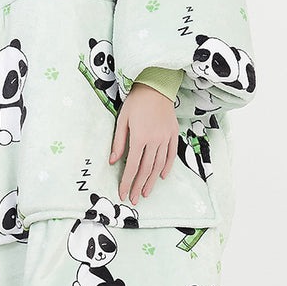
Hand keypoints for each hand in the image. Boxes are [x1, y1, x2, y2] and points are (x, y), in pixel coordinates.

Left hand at [109, 85, 178, 203]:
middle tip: (133, 199)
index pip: (132, 166)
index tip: (122, 194)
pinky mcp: (173, 134)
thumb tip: (113, 162)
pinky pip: (171, 155)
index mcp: (140, 137)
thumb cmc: (135, 101)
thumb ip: (118, 142)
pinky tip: (161, 176)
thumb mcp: (122, 119)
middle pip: (146, 169)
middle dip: (138, 186)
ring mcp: (166, 138)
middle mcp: (154, 140)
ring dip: (152, 181)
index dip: (127, 182)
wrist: (156, 86)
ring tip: (145, 193)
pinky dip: (167, 167)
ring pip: (159, 165)